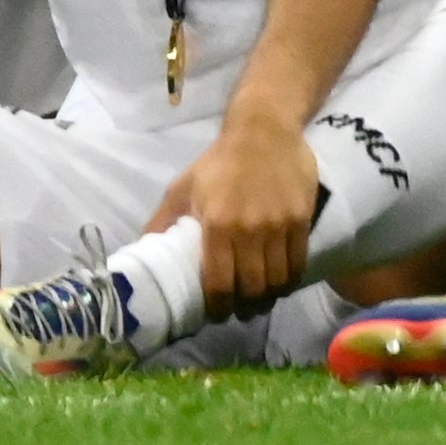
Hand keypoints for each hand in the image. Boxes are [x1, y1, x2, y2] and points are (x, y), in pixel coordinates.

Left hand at [149, 104, 320, 310]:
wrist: (264, 130)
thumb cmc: (219, 161)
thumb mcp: (183, 187)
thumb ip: (164, 221)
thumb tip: (144, 250)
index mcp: (217, 224)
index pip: (219, 283)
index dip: (218, 307)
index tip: (216, 314)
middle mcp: (249, 230)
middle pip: (251, 288)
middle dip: (244, 307)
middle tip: (240, 311)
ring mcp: (278, 226)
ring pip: (276, 281)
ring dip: (268, 298)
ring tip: (260, 301)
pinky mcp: (301, 221)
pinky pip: (297, 264)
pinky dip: (289, 280)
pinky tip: (281, 282)